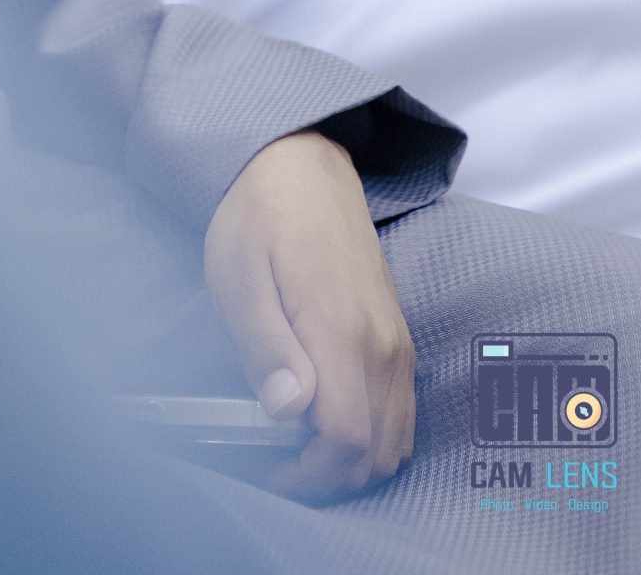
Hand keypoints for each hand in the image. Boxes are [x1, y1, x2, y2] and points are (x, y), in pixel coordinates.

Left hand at [203, 127, 415, 501]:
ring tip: (298, 441)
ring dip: (351, 459)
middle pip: (375, 452)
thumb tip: (288, 411)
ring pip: (394, 439)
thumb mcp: (238, 276)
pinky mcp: (399, 335)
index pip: (345, 440)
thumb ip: (265, 346)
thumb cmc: (260, 218)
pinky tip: (327, 415)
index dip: (308, 474)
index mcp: (340, 331)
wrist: (303, 165)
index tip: (268, 469)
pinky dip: (372, 434)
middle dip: (327, 476)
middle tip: (277, 461)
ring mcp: (397, 340)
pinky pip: (401, 411)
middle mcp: (382, 344)